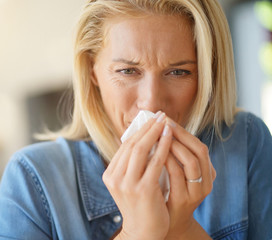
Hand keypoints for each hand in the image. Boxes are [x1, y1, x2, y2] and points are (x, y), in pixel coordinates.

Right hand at [103, 112, 172, 239]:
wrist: (144, 233)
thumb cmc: (140, 206)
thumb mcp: (130, 184)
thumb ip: (132, 165)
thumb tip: (142, 139)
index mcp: (110, 175)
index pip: (124, 147)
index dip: (139, 131)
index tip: (150, 119)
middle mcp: (115, 178)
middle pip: (131, 145)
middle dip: (147, 127)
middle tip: (159, 114)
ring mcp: (127, 184)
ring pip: (141, 150)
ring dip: (154, 132)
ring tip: (165, 121)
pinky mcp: (142, 190)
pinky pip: (155, 162)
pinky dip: (163, 146)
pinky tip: (170, 136)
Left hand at [164, 118, 215, 238]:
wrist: (164, 223)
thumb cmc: (166, 193)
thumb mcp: (174, 173)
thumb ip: (173, 155)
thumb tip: (159, 129)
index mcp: (207, 172)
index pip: (199, 146)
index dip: (183, 131)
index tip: (166, 119)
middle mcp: (206, 181)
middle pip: (199, 150)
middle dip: (180, 134)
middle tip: (163, 122)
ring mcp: (196, 192)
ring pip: (191, 162)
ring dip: (174, 145)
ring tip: (159, 134)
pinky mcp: (183, 200)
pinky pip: (177, 176)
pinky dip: (167, 161)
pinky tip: (154, 153)